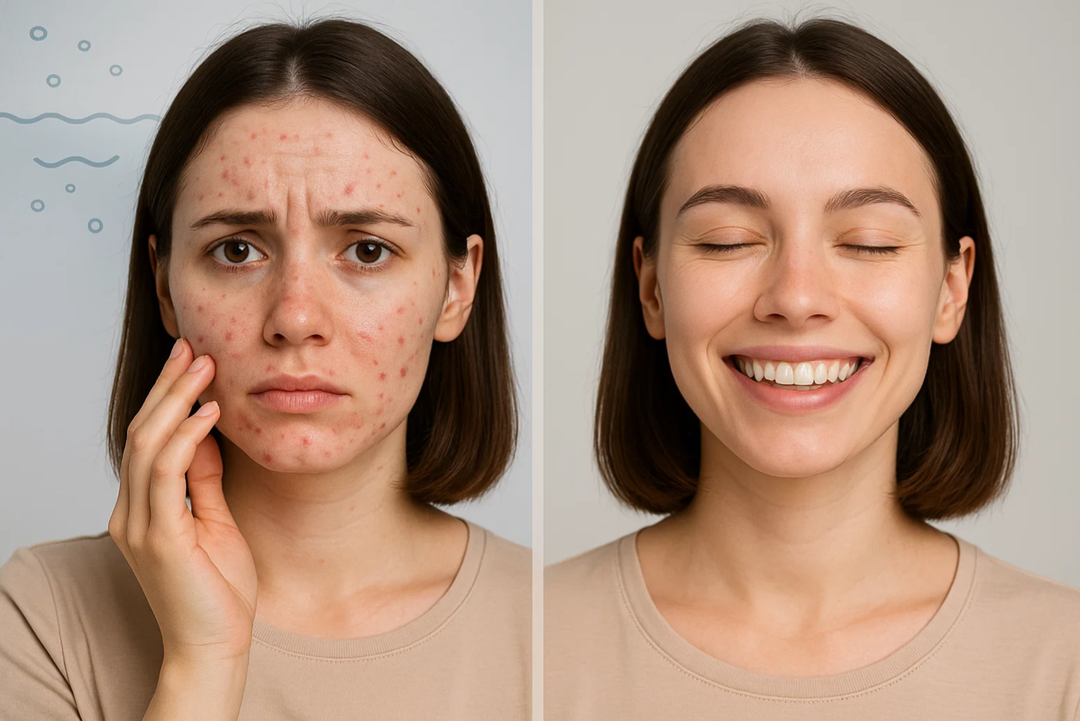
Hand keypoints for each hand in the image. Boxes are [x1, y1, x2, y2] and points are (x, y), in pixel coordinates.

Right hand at [109, 337, 257, 666]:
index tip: (191, 361)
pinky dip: (187, 439)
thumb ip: (204, 481)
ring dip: (177, 401)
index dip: (167, 397)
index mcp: (142, 509)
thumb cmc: (219, 591)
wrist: (215, 646)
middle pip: (142, 434)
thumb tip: (208, 436)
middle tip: (194, 347)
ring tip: (204, 366)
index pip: (148, 439)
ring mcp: (140, 525)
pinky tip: (208, 413)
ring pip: (148, 446)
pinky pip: (167, 475)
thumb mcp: (214, 522)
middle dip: (168, 386)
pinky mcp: (159, 539)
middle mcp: (131, 513)